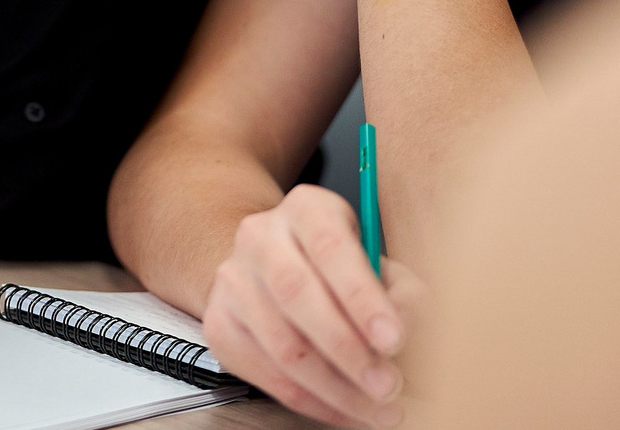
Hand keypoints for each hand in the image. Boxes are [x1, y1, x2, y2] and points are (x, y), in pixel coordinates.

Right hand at [204, 184, 424, 427]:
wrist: (272, 270)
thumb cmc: (340, 272)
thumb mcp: (380, 266)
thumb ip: (401, 293)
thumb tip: (401, 328)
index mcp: (306, 210)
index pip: (331, 248)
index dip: (363, 297)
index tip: (394, 340)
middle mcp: (260, 237)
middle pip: (296, 293)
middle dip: (348, 350)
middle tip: (389, 386)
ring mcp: (232, 280)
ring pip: (280, 343)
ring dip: (334, 387)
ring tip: (376, 410)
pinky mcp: (218, 323)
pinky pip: (264, 373)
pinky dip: (310, 401)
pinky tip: (343, 410)